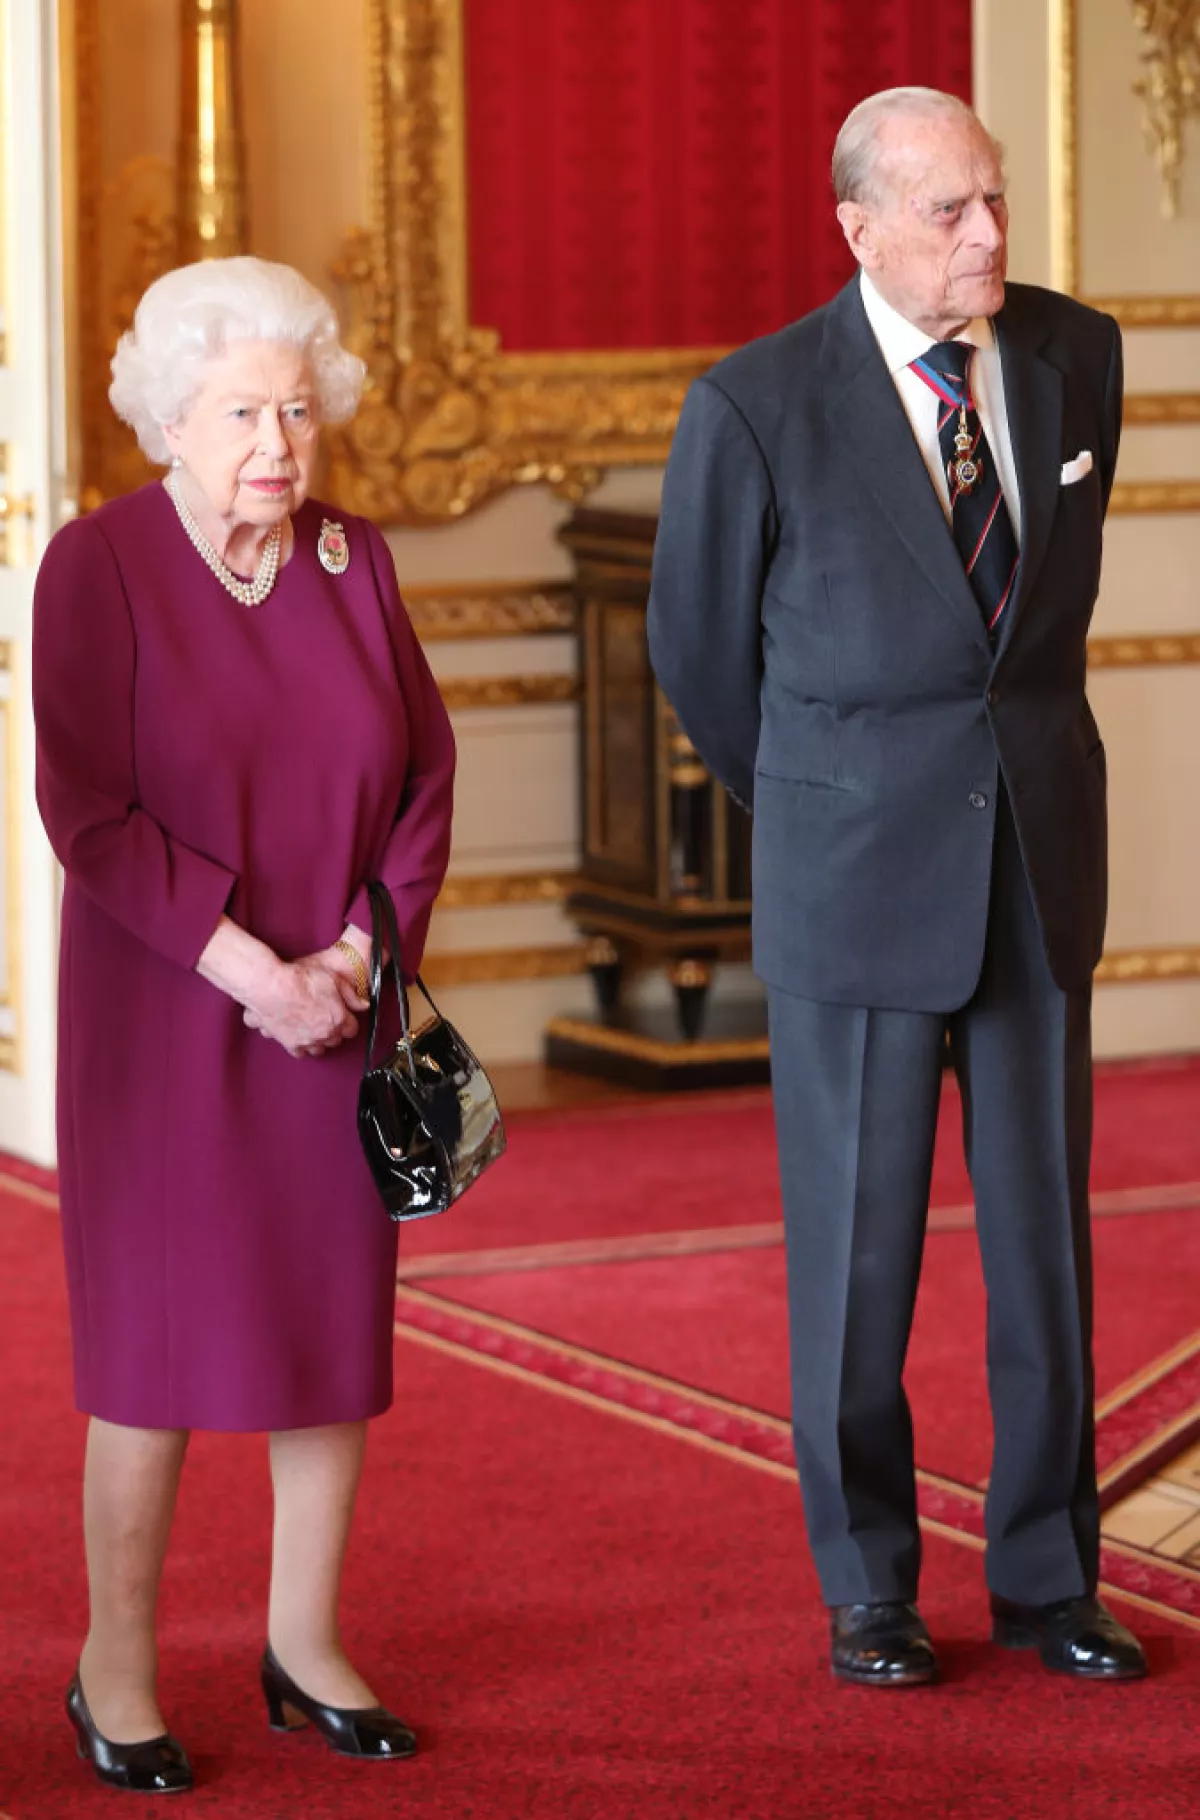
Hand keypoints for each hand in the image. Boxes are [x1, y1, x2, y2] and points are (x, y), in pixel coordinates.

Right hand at [243, 952, 362, 1057]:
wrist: (272, 988)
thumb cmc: (301, 981)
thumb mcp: (333, 979)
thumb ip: (350, 994)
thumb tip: (363, 1004)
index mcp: (338, 1019)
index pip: (351, 1029)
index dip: (348, 1021)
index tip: (343, 1016)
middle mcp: (325, 1034)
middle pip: (335, 1040)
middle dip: (334, 1031)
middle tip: (327, 1019)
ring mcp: (307, 1041)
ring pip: (319, 1049)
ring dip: (318, 1041)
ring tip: (313, 1029)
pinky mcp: (290, 1044)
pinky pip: (300, 1053)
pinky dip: (301, 1046)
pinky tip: (299, 1036)